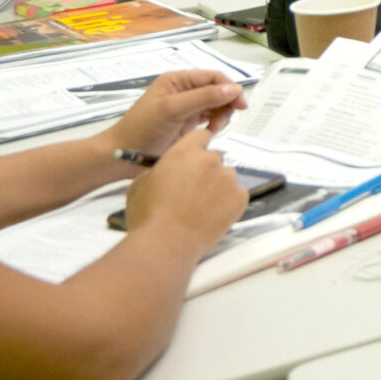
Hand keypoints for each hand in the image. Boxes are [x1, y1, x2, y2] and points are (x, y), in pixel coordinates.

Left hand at [103, 70, 247, 161]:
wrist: (122, 155)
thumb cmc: (143, 128)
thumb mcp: (172, 109)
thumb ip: (203, 97)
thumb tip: (235, 89)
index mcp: (178, 80)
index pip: (213, 77)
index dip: (229, 88)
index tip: (240, 104)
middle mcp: (183, 91)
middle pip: (217, 90)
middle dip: (225, 103)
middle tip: (225, 120)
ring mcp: (186, 108)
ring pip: (216, 105)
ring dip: (221, 115)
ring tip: (214, 129)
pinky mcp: (187, 124)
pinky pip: (210, 118)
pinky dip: (214, 124)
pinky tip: (208, 132)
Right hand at [121, 126, 246, 242]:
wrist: (166, 244)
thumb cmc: (149, 217)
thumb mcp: (140, 185)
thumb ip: (158, 170)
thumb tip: (165, 171)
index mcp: (184, 152)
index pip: (200, 135)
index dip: (198, 146)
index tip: (196, 155)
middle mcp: (210, 160)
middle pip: (214, 158)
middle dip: (205, 171)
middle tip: (192, 191)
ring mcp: (227, 178)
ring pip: (226, 177)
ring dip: (217, 187)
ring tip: (201, 208)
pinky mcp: (240, 197)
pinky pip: (236, 195)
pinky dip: (228, 203)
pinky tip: (211, 215)